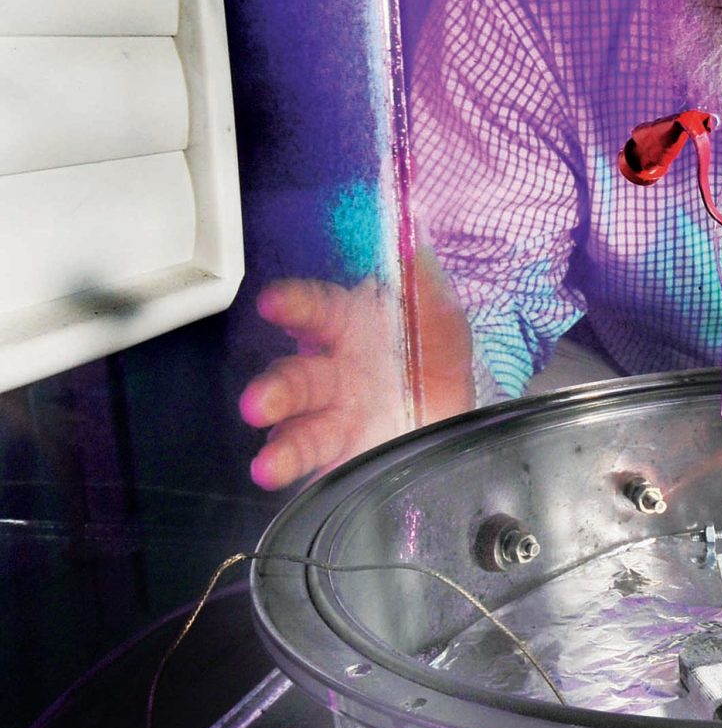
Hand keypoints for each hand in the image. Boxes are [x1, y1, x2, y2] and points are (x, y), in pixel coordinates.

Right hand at [239, 249, 474, 490]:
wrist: (457, 424)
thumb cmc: (436, 363)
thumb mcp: (442, 322)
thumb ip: (426, 288)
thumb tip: (415, 246)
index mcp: (354, 331)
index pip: (319, 311)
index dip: (295, 305)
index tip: (274, 303)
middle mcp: (336, 375)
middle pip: (297, 378)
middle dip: (275, 390)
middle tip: (259, 404)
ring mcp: (336, 419)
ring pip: (299, 428)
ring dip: (281, 446)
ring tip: (268, 467)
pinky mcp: (342, 459)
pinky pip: (315, 465)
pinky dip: (298, 475)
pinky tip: (286, 482)